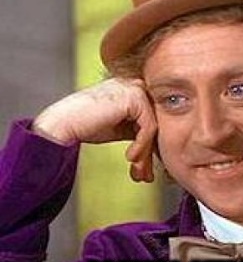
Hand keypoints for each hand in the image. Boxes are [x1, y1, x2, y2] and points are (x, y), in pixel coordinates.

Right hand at [33, 78, 156, 181]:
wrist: (63, 124)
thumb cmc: (86, 127)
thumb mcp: (120, 128)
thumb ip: (139, 130)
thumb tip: (160, 147)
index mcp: (132, 90)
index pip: (152, 120)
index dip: (149, 147)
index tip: (144, 170)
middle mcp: (136, 85)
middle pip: (155, 123)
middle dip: (150, 153)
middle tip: (144, 176)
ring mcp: (136, 88)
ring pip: (154, 127)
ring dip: (145, 153)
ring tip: (136, 171)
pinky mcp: (135, 96)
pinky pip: (148, 126)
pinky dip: (142, 145)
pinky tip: (130, 157)